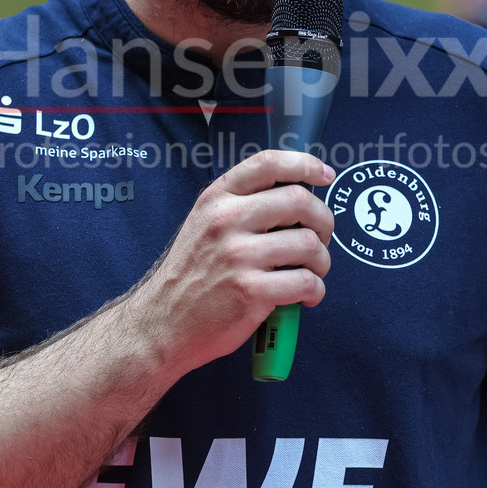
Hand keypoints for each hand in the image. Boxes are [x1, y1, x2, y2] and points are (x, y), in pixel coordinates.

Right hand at [130, 150, 334, 377]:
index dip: (305, 165)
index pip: (268, 164)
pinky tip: (306, 295)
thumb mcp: (204, 224)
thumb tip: (295, 197)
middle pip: (299, 200)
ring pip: (309, 244)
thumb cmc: (190, 276)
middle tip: (322, 237)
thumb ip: (242, 205)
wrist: (161, 323)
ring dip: (322, 261)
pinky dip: (316, 290)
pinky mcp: (251, 291)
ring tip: (312, 272)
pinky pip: (307, 281)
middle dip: (324, 220)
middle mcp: (227, 221)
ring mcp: (239, 256)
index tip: (324, 175)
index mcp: (217, 199)